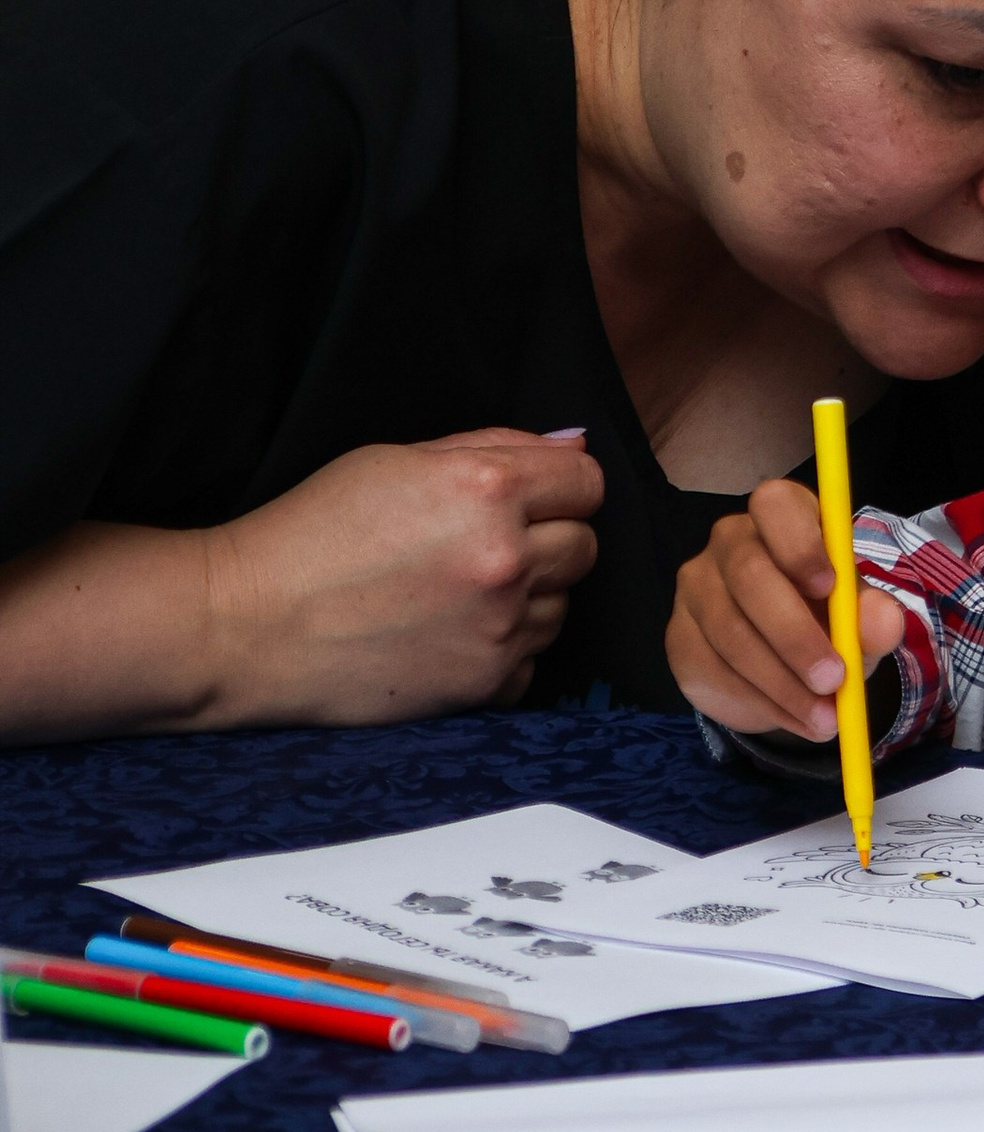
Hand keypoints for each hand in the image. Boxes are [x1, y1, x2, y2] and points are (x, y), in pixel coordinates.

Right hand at [204, 428, 604, 721]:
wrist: (246, 625)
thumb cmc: (311, 532)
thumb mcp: (395, 461)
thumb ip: (495, 447)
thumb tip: (572, 448)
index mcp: (486, 488)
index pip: (588, 482)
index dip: (559, 487)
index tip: (530, 498)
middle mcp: (505, 558)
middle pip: (584, 545)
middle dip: (546, 540)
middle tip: (479, 546)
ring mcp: (499, 627)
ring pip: (562, 606)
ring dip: (527, 598)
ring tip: (453, 594)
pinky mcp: (483, 684)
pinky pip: (531, 662)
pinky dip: (502, 651)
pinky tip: (447, 637)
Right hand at [667, 479, 907, 742]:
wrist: (783, 667)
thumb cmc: (827, 621)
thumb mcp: (859, 620)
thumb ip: (873, 616)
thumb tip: (885, 620)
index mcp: (781, 518)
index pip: (775, 505)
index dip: (798, 543)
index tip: (829, 587)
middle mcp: (730, 542)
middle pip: (749, 574)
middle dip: (794, 633)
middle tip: (833, 679)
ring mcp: (697, 587)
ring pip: (731, 633)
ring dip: (783, 683)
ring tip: (827, 718)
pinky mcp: (679, 636)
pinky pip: (715, 671)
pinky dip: (762, 702)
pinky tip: (795, 718)